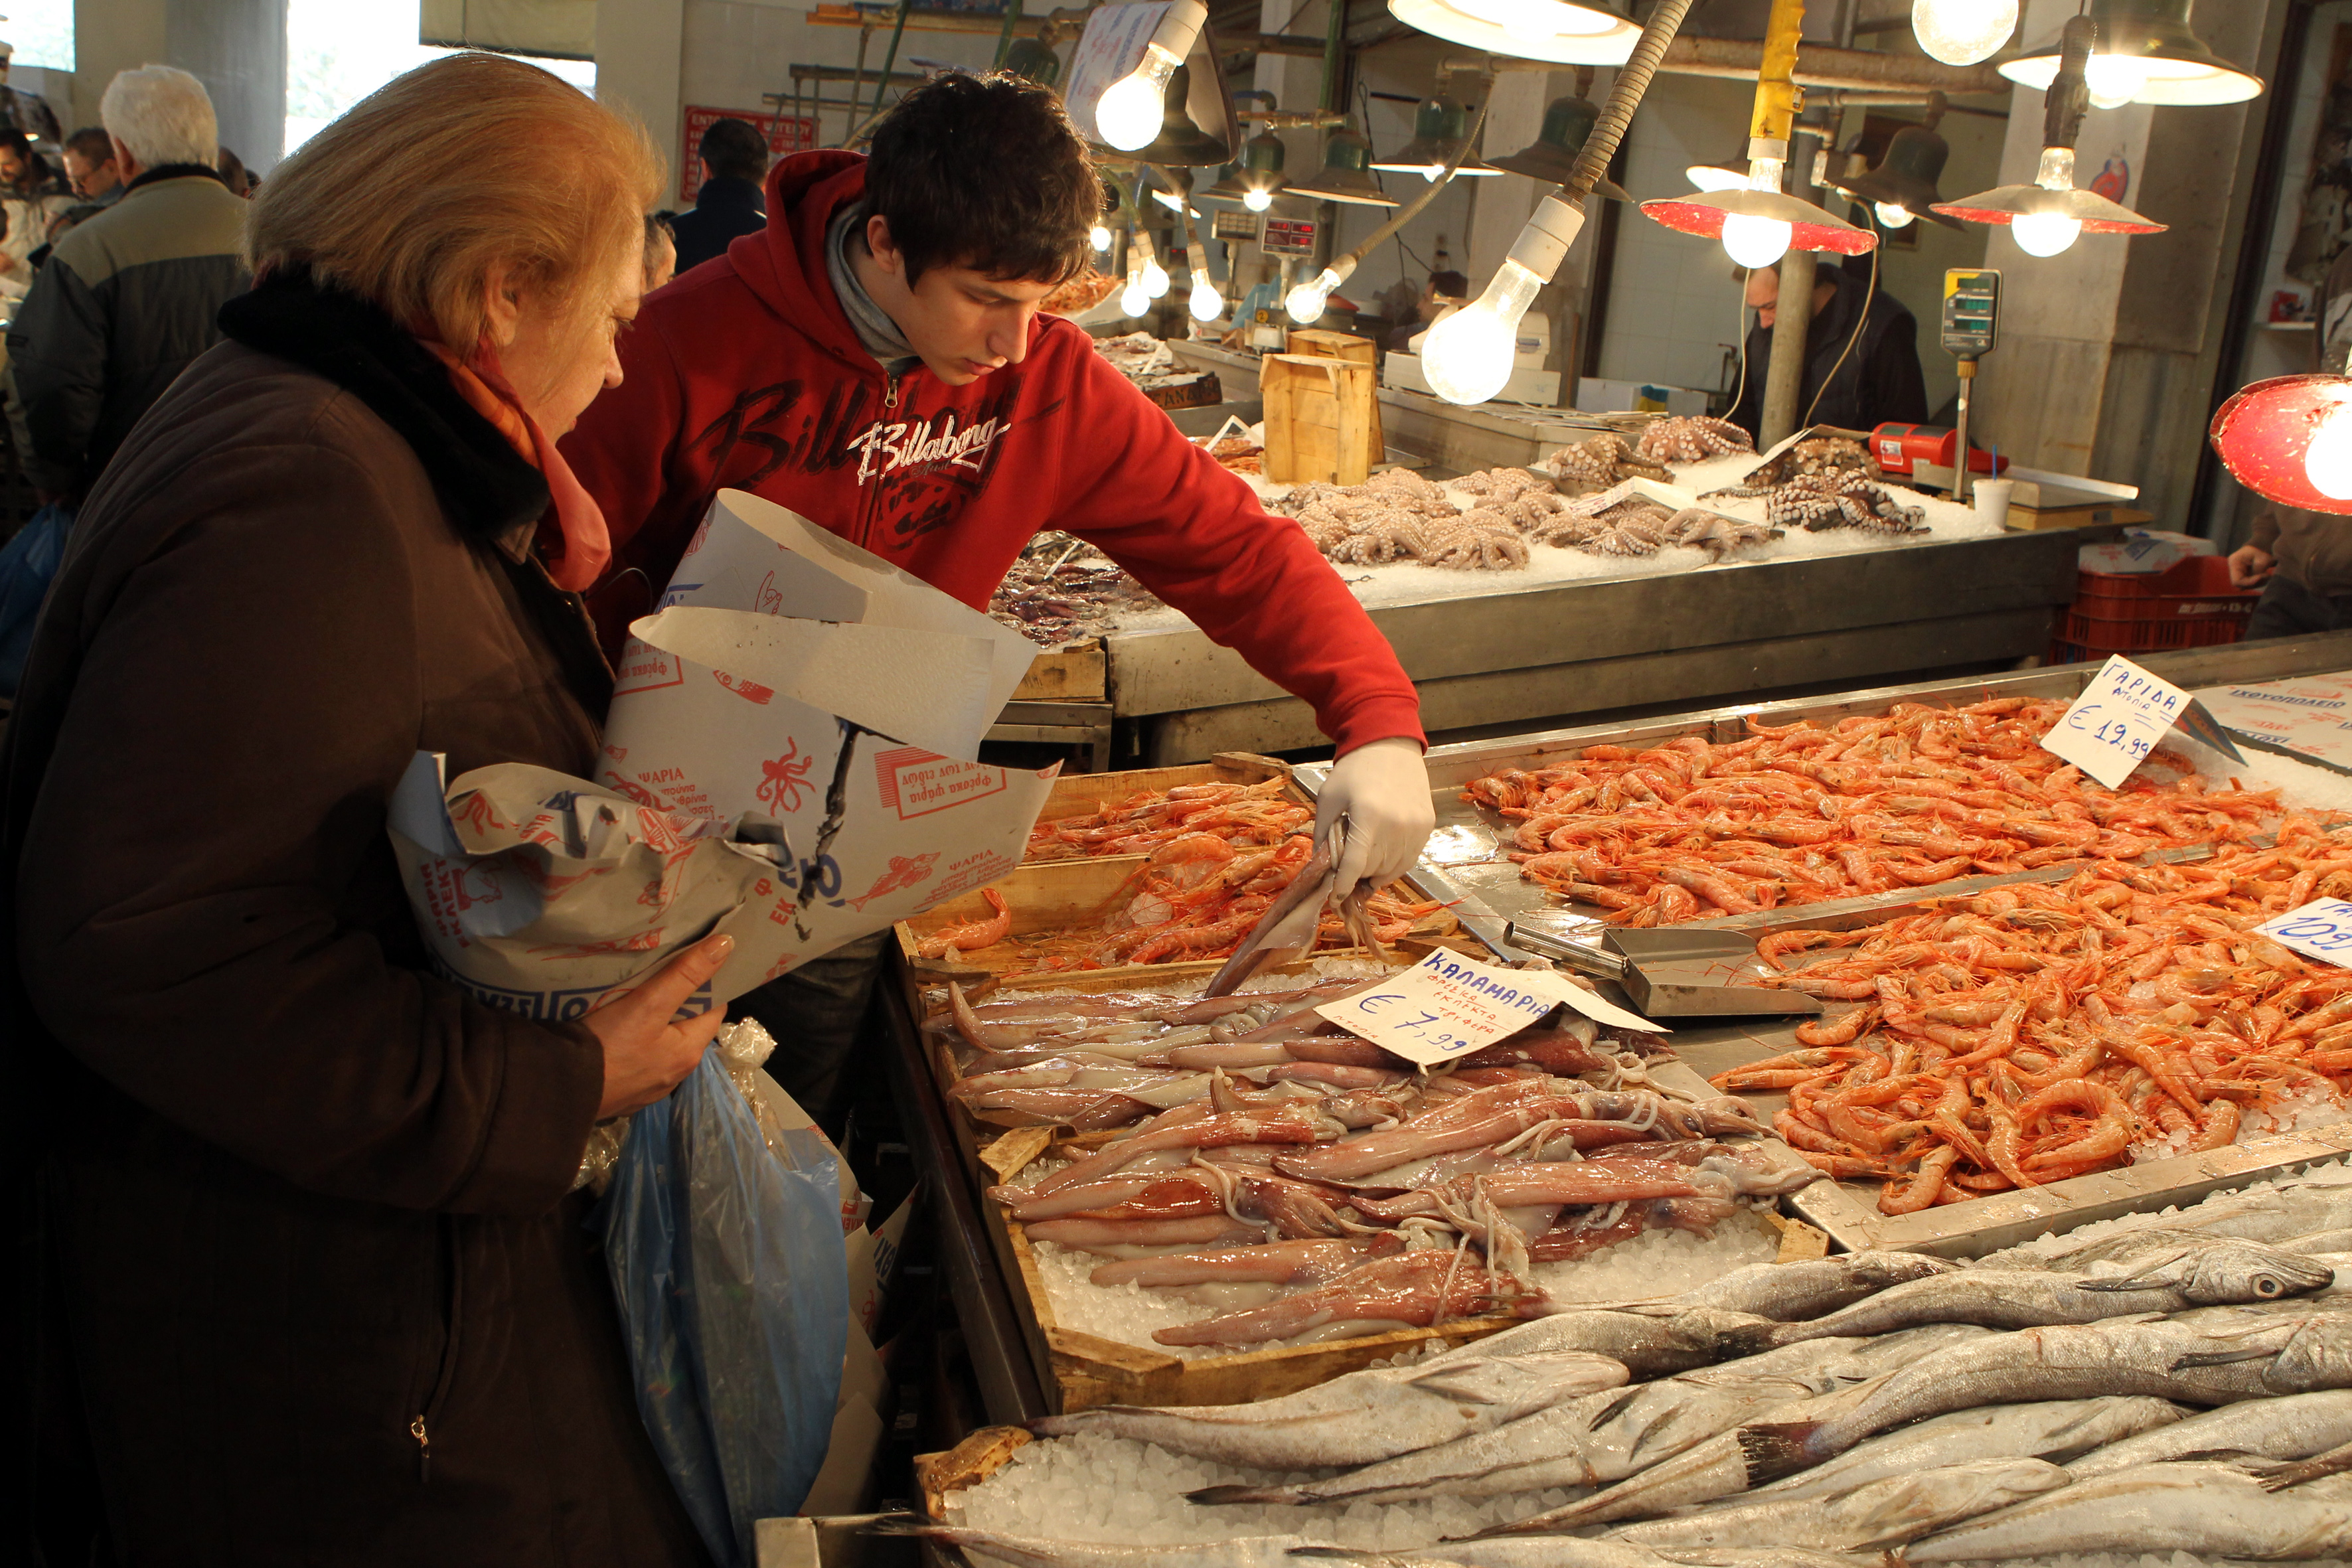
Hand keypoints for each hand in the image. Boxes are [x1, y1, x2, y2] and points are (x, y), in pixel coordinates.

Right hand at [584, 932, 733, 1117]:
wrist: (558, 1091)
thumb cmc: (608, 1046)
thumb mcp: (649, 1003)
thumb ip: (686, 974)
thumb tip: (726, 944)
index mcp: (690, 1052)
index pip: (713, 1008)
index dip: (706, 983)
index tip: (691, 959)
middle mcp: (676, 1074)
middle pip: (686, 1025)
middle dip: (676, 1000)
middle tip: (657, 971)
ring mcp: (648, 1087)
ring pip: (660, 1043)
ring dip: (653, 1021)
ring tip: (633, 995)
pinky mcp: (623, 1092)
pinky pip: (637, 1059)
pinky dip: (633, 1042)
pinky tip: (614, 1029)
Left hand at [1315, 736, 1435, 897]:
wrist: (1389, 746)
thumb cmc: (1354, 771)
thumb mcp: (1329, 798)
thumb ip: (1323, 834)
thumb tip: (1320, 868)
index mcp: (1368, 817)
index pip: (1354, 865)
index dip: (1342, 886)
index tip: (1334, 899)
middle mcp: (1396, 826)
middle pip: (1371, 870)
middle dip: (1354, 874)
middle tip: (1344, 867)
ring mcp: (1415, 828)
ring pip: (1391, 871)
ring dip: (1374, 873)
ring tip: (1362, 862)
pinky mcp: (1427, 827)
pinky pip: (1408, 860)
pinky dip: (1392, 865)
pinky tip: (1380, 856)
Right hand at [2229, 543, 2276, 590]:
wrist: (2265, 542)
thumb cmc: (2263, 548)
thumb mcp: (2262, 559)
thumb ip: (2257, 571)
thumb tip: (2256, 581)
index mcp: (2234, 563)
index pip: (2237, 581)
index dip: (2249, 582)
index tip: (2262, 576)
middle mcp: (2234, 568)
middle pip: (2241, 584)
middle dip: (2255, 583)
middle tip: (2267, 576)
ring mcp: (2239, 571)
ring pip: (2246, 585)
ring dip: (2258, 583)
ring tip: (2267, 575)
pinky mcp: (2245, 573)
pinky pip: (2249, 582)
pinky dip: (2258, 581)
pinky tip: (2265, 576)